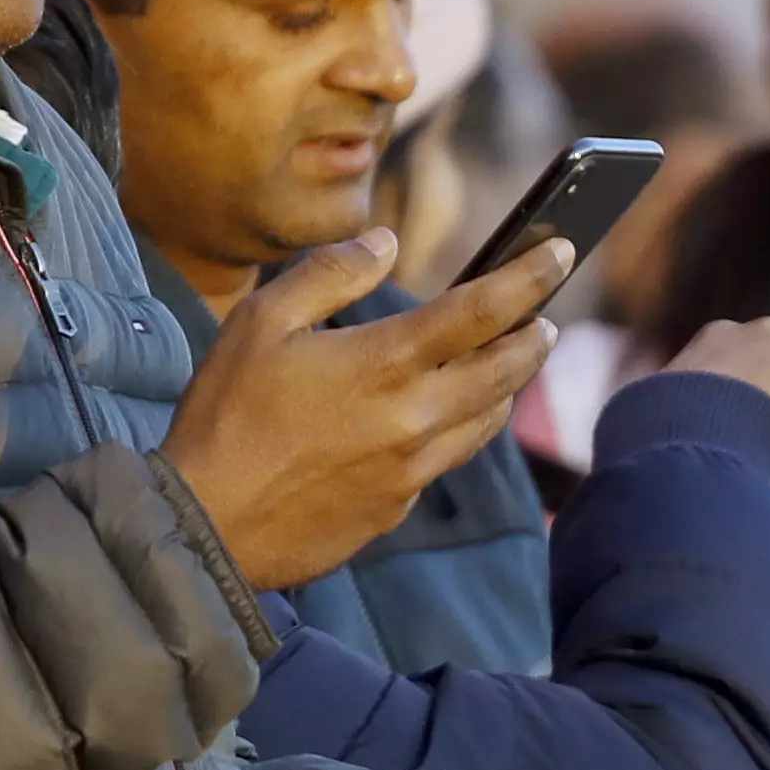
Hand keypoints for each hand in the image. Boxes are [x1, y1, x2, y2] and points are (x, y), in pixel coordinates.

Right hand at [162, 228, 570, 590]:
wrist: (206, 528)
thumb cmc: (225, 417)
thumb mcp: (261, 323)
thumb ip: (330, 274)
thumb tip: (383, 241)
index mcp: (386, 362)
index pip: (485, 309)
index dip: (532, 277)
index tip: (563, 252)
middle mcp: (416, 417)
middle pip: (508, 369)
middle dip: (535, 336)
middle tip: (545, 317)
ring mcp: (414, 468)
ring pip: (489, 419)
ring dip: (509, 384)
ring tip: (509, 361)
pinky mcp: (400, 505)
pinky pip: (448, 459)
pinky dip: (460, 428)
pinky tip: (442, 418)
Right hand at [670, 317, 769, 494]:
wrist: (697, 429)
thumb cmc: (666, 431)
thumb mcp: (668, 419)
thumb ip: (694, 420)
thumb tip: (691, 449)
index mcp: (720, 339)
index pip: (756, 369)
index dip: (753, 409)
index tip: (738, 442)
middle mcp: (767, 335)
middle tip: (762, 461)